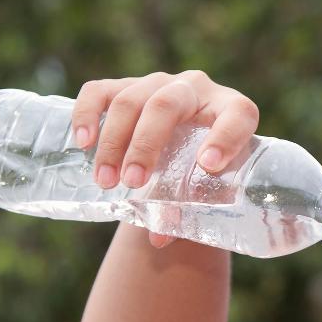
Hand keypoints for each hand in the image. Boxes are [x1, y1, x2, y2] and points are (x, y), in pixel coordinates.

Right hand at [71, 71, 260, 247]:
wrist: (185, 150)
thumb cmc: (204, 174)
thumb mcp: (206, 190)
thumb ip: (190, 212)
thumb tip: (158, 238)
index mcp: (233, 110)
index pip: (238, 116)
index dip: (225, 138)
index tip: (208, 166)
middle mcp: (197, 88)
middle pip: (166, 105)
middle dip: (145, 144)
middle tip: (132, 182)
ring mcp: (158, 83)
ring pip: (130, 100)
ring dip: (113, 142)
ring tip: (106, 181)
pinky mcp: (125, 86)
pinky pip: (100, 91)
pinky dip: (87, 114)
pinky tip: (84, 143)